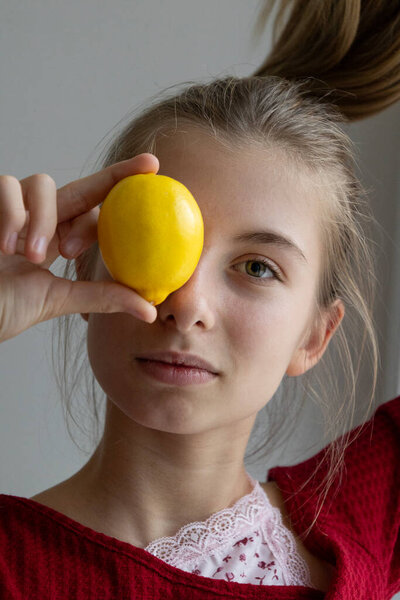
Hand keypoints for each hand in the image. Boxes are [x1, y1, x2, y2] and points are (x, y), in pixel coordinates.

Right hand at [0, 154, 158, 342]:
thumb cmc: (0, 306)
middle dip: (115, 175)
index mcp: (57, 241)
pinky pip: (7, 186)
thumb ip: (100, 298)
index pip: (94, 211)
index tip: (155, 169)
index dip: (121, 192)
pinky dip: (12, 213)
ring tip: (34, 255)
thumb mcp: (56, 300)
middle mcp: (38, 220)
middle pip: (82, 187)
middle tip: (149, 166)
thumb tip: (150, 311)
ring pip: (43, 184)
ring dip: (44, 218)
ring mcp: (11, 210)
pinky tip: (7, 245)